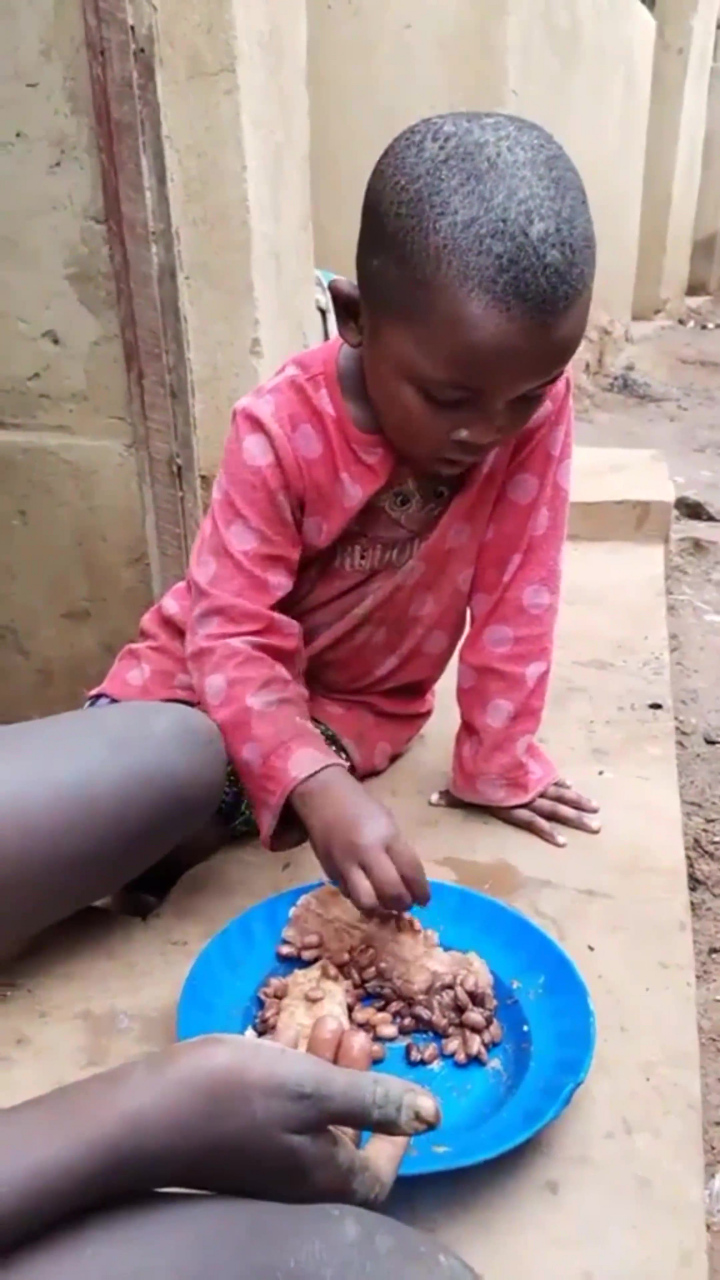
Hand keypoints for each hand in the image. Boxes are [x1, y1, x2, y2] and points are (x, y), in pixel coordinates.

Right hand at [154, 1021, 438, 1205]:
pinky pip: (277, 1108)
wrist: (142, 1112)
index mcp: (322, 1175)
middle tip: (358, 1036)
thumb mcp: (311, 1088)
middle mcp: (294, 1177)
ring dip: (325, 1069)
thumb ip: (371, 1099)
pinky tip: (284, 1034)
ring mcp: (261, 1160)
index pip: (377, 1177)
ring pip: (309, 1116)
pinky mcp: (232, 1137)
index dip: (396, 1140)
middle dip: (359, 1084)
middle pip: (344, 1139)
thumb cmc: (233, 1095)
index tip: (401, 1095)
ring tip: (328, 1020)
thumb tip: (434, 1115)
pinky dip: (290, 1072)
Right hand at [291, 765, 428, 912]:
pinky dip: (362, 899)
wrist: (324, 798)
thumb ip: (399, 852)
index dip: (421, 891)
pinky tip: (369, 894)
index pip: (410, 872)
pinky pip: (350, 895)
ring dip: (381, 908)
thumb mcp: (388, 824)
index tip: (424, 900)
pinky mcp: (330, 872)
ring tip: (388, 904)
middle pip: (390, 892)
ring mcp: (346, 864)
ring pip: (367, 902)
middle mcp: (366, 852)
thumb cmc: (362, 808)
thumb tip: (411, 883)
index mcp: (386, 835)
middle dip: (403, 903)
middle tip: (407, 903)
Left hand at [430, 778, 600, 847]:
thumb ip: (449, 796)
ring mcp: (534, 779)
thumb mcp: (460, 786)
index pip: (532, 820)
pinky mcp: (536, 766)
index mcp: (511, 803)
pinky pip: (553, 776)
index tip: (563, 842)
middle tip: (596, 827)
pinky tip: (574, 788)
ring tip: (596, 811)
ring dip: (578, 802)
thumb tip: (431, 801)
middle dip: (574, 818)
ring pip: (560, 793)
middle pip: (555, 808)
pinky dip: (563, 783)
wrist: (489, 743)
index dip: (546, 831)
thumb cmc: (473, 769)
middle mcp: (527, 793)